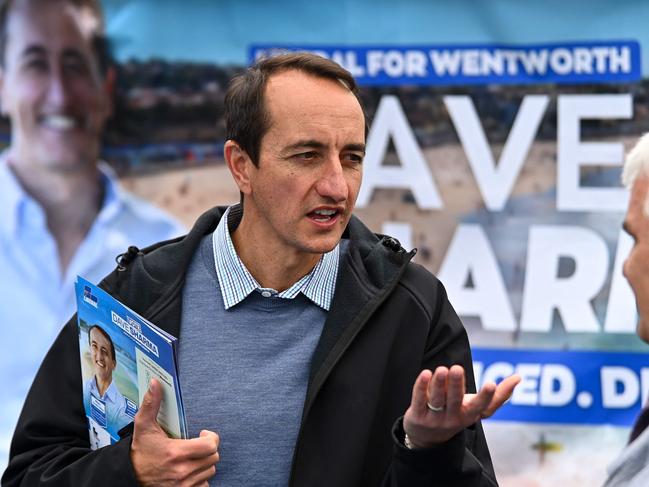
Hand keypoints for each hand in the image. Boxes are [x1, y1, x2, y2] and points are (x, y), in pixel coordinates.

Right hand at [131, 378, 219, 486]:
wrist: (129, 476)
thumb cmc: (140, 451)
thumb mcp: (143, 426)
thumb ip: (151, 403)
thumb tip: (155, 382)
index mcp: (176, 453)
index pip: (211, 446)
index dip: (211, 438)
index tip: (203, 434)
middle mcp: (182, 472)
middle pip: (213, 457)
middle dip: (208, 448)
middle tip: (197, 444)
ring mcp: (184, 485)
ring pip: (210, 470)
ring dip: (204, 462)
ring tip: (192, 457)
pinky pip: (205, 485)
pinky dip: (201, 478)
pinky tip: (190, 470)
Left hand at [403, 365, 519, 447]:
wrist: (427, 438)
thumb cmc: (457, 414)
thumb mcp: (477, 408)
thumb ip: (499, 396)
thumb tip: (519, 377)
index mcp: (470, 415)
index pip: (480, 407)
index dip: (486, 396)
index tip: (491, 383)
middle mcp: (453, 418)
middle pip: (455, 401)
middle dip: (456, 384)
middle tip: (456, 368)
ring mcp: (434, 419)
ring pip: (436, 400)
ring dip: (439, 383)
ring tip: (442, 369)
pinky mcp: (417, 417)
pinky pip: (419, 400)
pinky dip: (421, 387)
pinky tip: (425, 373)